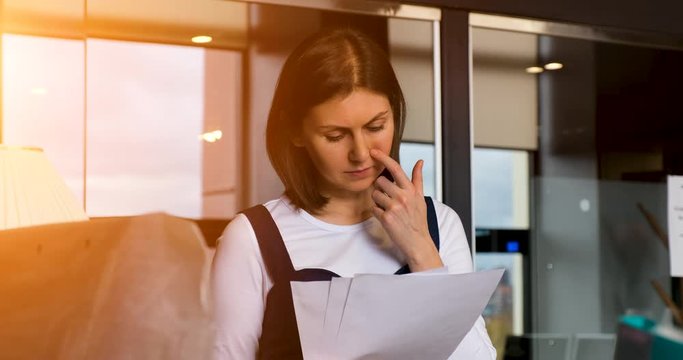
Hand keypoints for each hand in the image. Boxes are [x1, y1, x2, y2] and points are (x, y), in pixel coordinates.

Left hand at [369, 149, 442, 271]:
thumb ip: (417, 179)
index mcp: (411, 190)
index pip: (395, 168)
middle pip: (380, 181)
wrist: (418, 242)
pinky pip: (373, 208)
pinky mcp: (386, 218)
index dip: (383, 157)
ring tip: (389, 209)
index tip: (373, 151)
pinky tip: (387, 217)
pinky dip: (377, 212)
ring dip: (378, 201)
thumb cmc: (418, 220)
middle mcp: (403, 196)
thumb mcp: (420, 198)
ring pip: (375, 194)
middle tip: (388, 198)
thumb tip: (420, 161)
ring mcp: (394, 207)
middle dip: (380, 188)